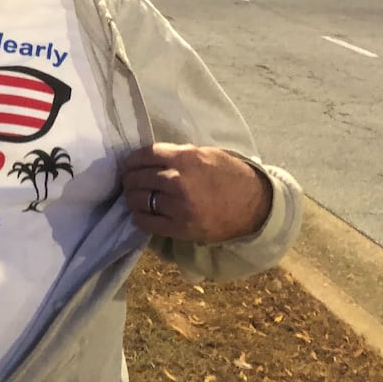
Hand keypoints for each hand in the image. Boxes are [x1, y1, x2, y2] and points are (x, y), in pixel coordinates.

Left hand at [120, 143, 271, 242]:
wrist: (255, 205)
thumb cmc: (231, 175)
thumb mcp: (206, 154)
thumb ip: (178, 154)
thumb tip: (151, 158)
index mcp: (185, 157)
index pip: (145, 155)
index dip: (131, 161)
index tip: (127, 165)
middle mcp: (178, 180)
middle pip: (138, 178)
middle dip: (129, 180)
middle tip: (129, 182)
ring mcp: (178, 206)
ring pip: (139, 200)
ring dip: (132, 198)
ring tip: (135, 198)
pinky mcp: (180, 228)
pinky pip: (146, 221)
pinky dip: (140, 217)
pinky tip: (142, 214)